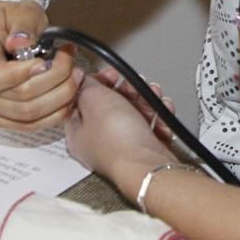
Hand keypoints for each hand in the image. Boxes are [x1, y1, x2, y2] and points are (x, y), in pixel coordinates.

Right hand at [0, 0, 79, 130]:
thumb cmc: (6, 21)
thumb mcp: (17, 11)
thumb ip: (22, 24)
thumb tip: (20, 43)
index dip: (18, 75)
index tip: (45, 61)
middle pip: (16, 100)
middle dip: (53, 81)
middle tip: (71, 62)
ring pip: (27, 116)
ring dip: (59, 98)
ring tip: (74, 76)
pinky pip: (30, 126)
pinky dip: (54, 113)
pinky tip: (67, 96)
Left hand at [65, 72, 176, 192]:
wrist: (148, 165)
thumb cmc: (119, 141)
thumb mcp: (95, 100)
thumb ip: (87, 86)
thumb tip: (84, 79)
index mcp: (78, 133)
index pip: (82, 101)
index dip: (96, 84)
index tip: (108, 75)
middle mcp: (99, 142)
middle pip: (111, 105)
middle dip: (126, 90)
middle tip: (132, 85)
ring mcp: (123, 147)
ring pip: (134, 114)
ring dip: (146, 99)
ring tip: (152, 95)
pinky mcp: (145, 150)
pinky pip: (152, 126)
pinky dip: (159, 115)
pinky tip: (161, 110)